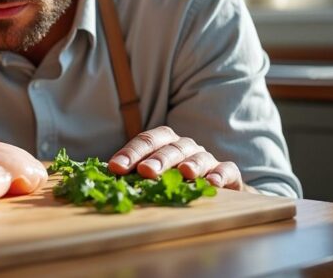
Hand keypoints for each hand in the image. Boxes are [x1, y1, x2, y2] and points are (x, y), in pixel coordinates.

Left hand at [107, 126, 243, 190]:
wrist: (211, 191)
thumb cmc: (171, 181)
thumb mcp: (150, 177)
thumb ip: (131, 174)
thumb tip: (105, 178)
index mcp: (163, 142)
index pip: (145, 141)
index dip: (130, 153)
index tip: (115, 167)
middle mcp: (184, 146)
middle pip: (169, 147)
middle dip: (157, 159)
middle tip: (146, 172)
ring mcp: (206, 158)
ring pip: (198, 156)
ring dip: (191, 164)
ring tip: (185, 173)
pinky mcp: (227, 173)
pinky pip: (226, 170)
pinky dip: (220, 175)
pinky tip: (213, 183)